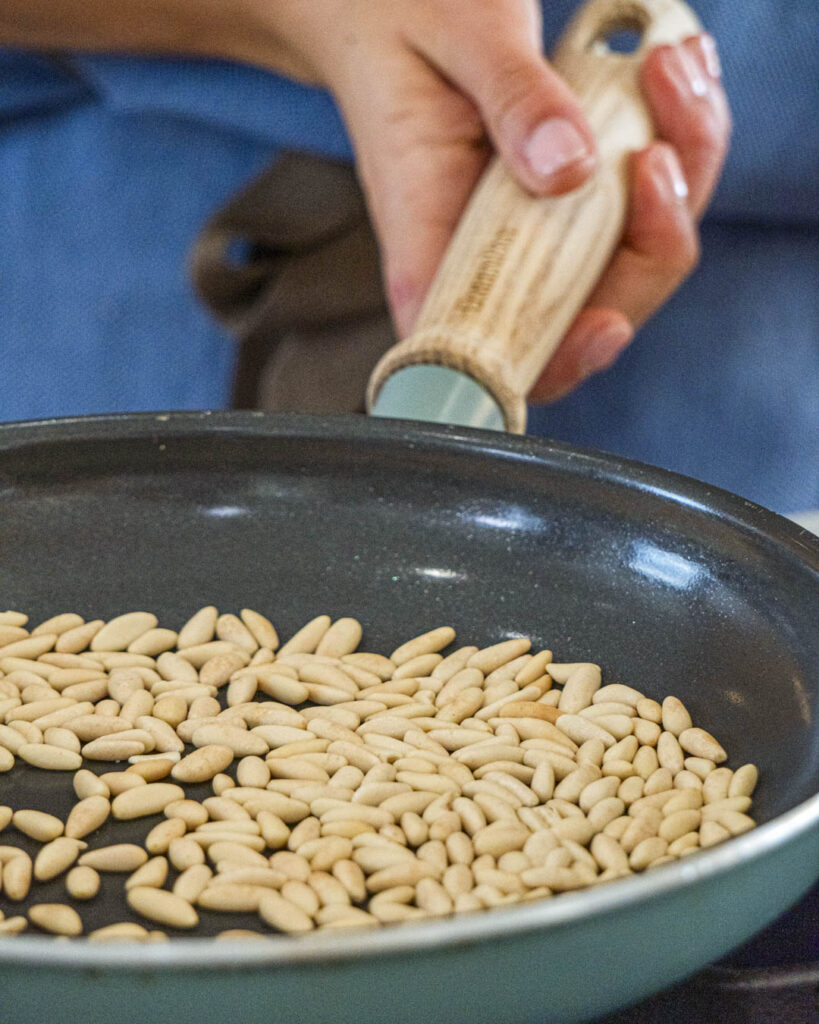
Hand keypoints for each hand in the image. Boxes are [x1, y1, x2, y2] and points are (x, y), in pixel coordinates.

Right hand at [252, 1, 729, 401]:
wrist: (382, 6)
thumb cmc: (397, 20)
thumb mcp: (456, 35)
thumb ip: (512, 98)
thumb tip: (570, 169)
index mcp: (429, 240)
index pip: (488, 349)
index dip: (553, 362)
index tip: (603, 324)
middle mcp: (480, 254)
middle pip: (588, 313)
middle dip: (653, 245)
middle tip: (663, 145)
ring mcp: (525, 232)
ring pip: (627, 259)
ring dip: (678, 180)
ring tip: (671, 71)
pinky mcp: (556, 202)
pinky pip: (632, 209)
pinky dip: (672, 151)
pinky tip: (669, 81)